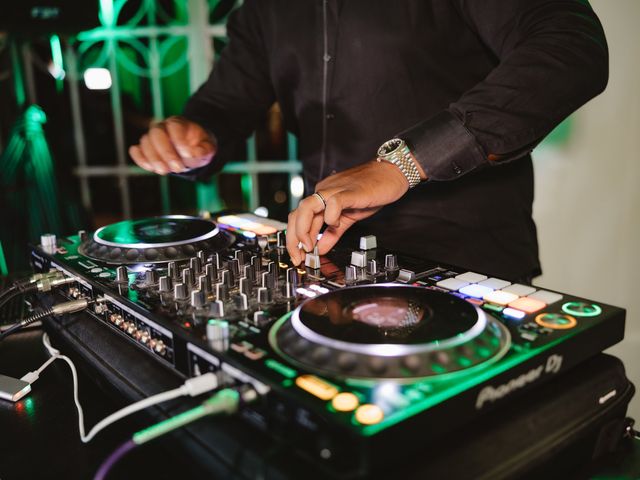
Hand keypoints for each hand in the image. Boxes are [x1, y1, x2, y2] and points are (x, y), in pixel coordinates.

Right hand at [129, 116, 215, 174]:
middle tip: (177, 168)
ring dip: (154, 158)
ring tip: (165, 171)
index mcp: (178, 123)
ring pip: (145, 142)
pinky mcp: (144, 149)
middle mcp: (162, 127)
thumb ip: (205, 150)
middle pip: (156, 133)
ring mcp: (151, 137)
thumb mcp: (208, 148)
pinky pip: (136, 151)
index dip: (179, 140)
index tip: (188, 155)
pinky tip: (151, 168)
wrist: (190, 151)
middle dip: (166, 152)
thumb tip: (195, 154)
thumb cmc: (198, 147)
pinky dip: (140, 159)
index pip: (174, 126)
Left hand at [286, 160, 410, 265]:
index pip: (299, 218)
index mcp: (322, 198)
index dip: (295, 238)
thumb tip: (320, 249)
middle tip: (299, 256)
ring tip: (310, 247)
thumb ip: (332, 234)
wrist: (390, 174)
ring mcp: (334, 190)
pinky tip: (336, 225)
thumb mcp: (348, 217)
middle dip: (293, 239)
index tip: (299, 254)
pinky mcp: (349, 192)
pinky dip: (330, 218)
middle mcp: (323, 192)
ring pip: (307, 207)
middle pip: (297, 214)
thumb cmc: (371, 191)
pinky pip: (332, 203)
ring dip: (303, 230)